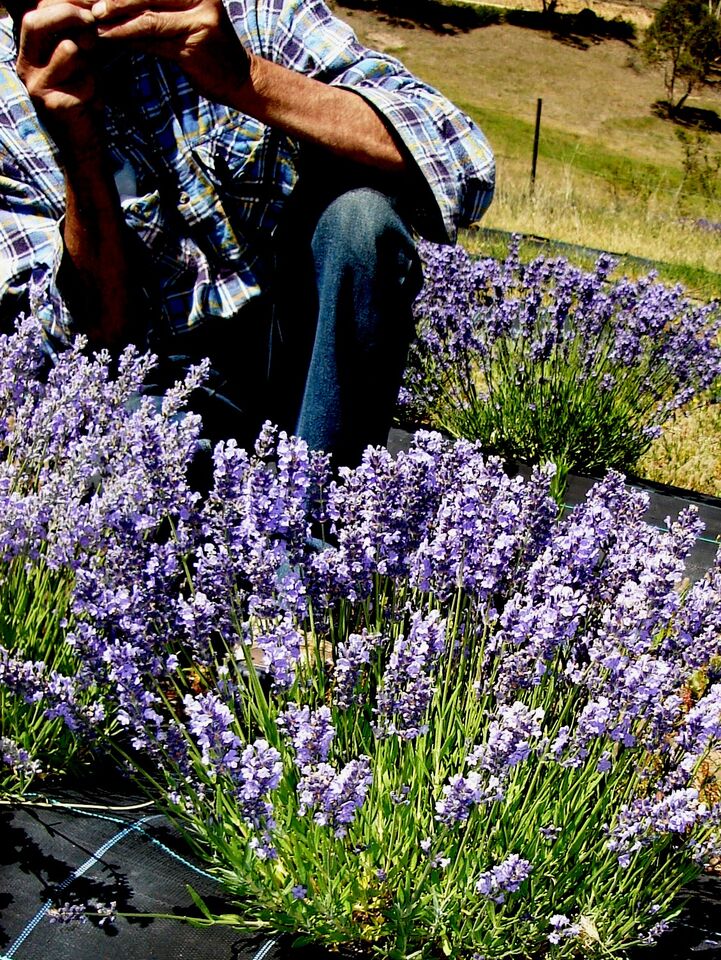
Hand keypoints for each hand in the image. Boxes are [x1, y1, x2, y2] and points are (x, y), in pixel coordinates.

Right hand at [16, 0, 102, 149]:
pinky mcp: (54, 103)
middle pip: (37, 22)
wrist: (85, 141)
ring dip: (90, 63)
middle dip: (69, 16)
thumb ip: (78, 36)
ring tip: (89, 83)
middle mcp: (25, 67)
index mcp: (28, 53)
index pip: (35, 13)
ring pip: (69, 49)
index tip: (89, 9)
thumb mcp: (80, 60)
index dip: (63, 5)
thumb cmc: (84, 97)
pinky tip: (90, 102)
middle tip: (91, 26)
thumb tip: (92, 8)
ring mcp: (36, 86)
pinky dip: (96, 88)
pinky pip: (86, 79)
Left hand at [90, 0, 251, 102]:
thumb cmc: (207, 50)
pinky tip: (110, 38)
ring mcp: (199, 20)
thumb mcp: (184, 21)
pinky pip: (154, 39)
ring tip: (93, 22)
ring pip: (148, 15)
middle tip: (87, 3)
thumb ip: (156, 10)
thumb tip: (114, 6)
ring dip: (116, 19)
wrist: (241, 79)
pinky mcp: (195, 44)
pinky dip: (129, 38)